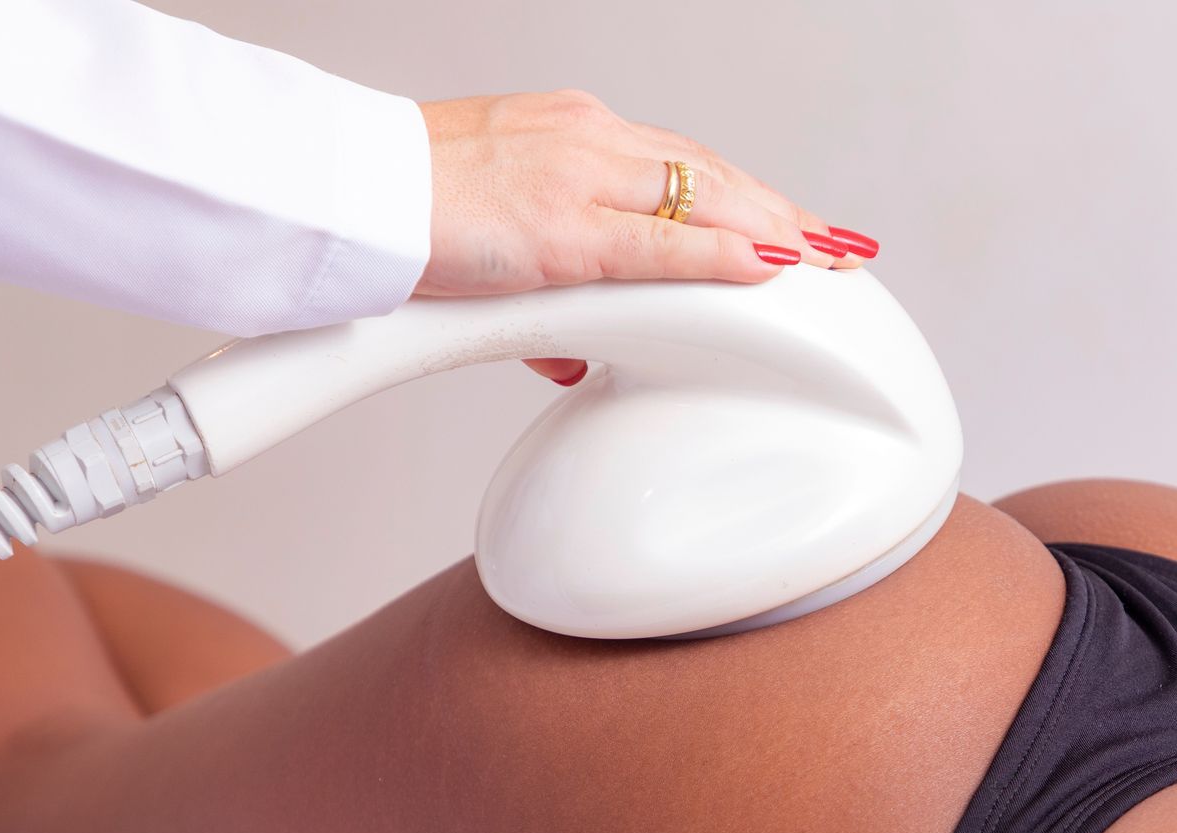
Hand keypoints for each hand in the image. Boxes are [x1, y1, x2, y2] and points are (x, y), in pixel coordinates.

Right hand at [414, 92, 879, 384]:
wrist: (338, 193)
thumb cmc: (398, 210)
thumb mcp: (489, 238)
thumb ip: (544, 287)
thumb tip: (576, 352)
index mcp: (569, 135)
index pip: (680, 163)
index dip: (745, 195)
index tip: (791, 221)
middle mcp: (585, 143)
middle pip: (710, 175)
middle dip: (781, 212)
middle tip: (837, 246)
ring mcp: (577, 181)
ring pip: (702, 200)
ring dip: (774, 232)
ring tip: (828, 262)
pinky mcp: (560, 232)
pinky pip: (660, 248)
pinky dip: (721, 258)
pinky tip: (768, 269)